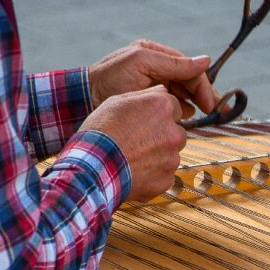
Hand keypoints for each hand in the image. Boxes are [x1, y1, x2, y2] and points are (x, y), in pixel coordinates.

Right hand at [78, 86, 185, 201]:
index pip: (175, 108)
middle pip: (176, 131)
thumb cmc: (101, 133)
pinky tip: (135, 171)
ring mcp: (172, 157)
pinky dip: (154, 174)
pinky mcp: (167, 178)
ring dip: (158, 155)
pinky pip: (165, 174)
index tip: (147, 122)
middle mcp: (173, 132)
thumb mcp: (116, 102)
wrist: (92, 167)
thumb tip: (161, 91)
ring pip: (171, 154)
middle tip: (139, 141)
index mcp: (162, 108)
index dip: (159, 115)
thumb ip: (144, 95)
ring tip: (134, 157)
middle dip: (162, 136)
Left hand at [89, 40, 216, 117]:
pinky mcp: (147, 101)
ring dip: (191, 104)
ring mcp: (152, 85)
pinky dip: (179, 111)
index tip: (211, 104)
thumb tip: (206, 60)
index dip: (203, 85)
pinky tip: (181, 117)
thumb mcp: (142, 64)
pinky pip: (171, 105)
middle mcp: (156, 67)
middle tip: (215, 111)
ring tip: (195, 115)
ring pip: (183, 94)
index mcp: (154, 54)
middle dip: (203, 95)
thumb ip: (173, 63)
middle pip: (189, 81)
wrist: (83, 100)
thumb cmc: (108, 79)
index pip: (189, 68)